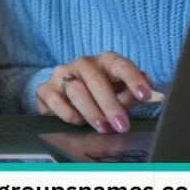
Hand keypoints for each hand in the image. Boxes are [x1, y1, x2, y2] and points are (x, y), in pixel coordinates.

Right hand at [35, 52, 151, 132]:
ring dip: (92, 113)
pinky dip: (69, 114)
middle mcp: (82, 63)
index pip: (120, 65)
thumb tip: (141, 95)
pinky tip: (78, 121)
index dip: (133, 79)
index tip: (145, 95)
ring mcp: (61, 74)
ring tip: (103, 128)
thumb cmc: (99, 95)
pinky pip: (56, 102)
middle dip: (110, 105)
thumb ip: (130, 96)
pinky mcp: (45, 89)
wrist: (65, 97)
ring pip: (76, 91)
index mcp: (105, 61)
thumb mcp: (119, 95)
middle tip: (121, 125)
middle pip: (96, 80)